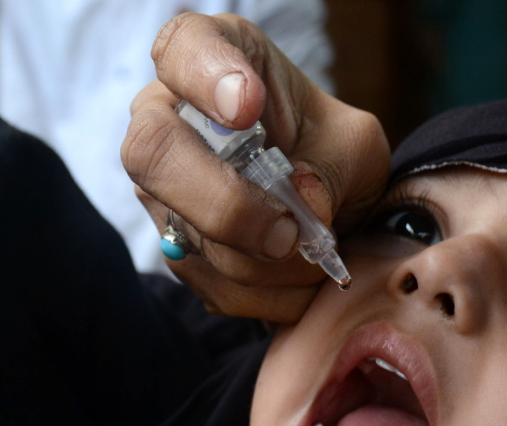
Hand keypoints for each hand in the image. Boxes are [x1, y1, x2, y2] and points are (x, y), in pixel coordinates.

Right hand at [121, 13, 389, 321]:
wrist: (326, 203)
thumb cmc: (331, 152)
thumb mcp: (354, 144)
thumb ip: (334, 165)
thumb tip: (304, 205)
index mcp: (213, 62)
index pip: (183, 49)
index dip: (204, 76)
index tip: (245, 106)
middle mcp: (168, 122)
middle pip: (153, 155)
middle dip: (229, 206)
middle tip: (288, 230)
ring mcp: (162, 191)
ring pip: (192, 237)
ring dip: (271, 266)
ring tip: (313, 252)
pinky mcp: (176, 249)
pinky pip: (214, 286)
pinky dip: (270, 296)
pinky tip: (295, 276)